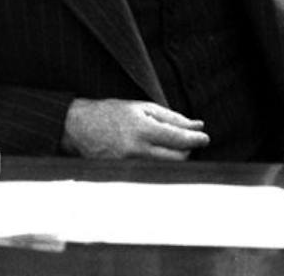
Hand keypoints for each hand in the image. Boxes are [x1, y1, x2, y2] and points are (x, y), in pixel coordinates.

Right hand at [60, 98, 209, 159]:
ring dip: (175, 158)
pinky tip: (157, 155)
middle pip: (177, 158)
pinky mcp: (125, 175)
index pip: (178, 139)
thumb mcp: (142, 108)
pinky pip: (152, 173)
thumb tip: (197, 125)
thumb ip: (172, 117)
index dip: (196, 140)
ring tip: (171, 146)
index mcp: (142, 129)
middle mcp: (137, 150)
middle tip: (188, 141)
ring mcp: (130, 166)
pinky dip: (160, 165)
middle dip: (187, 150)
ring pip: (166, 168)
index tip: (206, 138)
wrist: (78, 128)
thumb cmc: (112, 113)